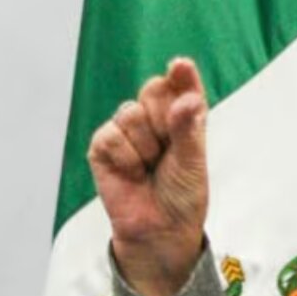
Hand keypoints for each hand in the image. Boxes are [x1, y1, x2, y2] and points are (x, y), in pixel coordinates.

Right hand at [87, 57, 210, 295]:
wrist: (160, 229)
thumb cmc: (182, 196)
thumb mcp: (193, 162)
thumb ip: (188, 128)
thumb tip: (186, 97)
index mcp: (182, 116)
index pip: (181, 85)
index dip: (181, 75)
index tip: (180, 66)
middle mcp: (154, 117)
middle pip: (153, 89)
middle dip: (163, 119)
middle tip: (168, 150)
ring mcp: (126, 129)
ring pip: (131, 113)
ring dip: (145, 145)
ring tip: (150, 167)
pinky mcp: (103, 145)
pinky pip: (111, 135)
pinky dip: (125, 157)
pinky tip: (132, 173)